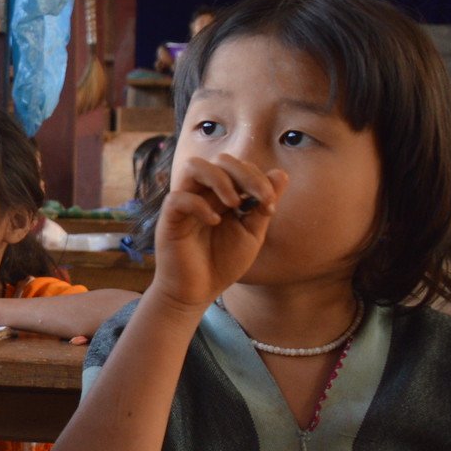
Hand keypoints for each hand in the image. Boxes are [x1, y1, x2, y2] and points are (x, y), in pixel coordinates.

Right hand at [148, 153, 284, 309]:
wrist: (199, 291)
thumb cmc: (223, 262)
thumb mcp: (252, 233)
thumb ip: (262, 205)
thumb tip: (280, 173)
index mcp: (222, 194)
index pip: (239, 166)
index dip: (259, 178)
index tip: (270, 205)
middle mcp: (203, 193)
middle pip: (219, 159)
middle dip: (244, 173)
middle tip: (257, 198)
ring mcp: (185, 204)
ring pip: (193, 166)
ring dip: (219, 179)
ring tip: (234, 203)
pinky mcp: (169, 219)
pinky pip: (178, 198)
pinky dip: (199, 206)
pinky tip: (215, 222)